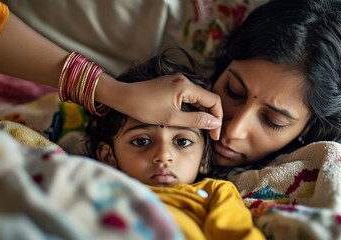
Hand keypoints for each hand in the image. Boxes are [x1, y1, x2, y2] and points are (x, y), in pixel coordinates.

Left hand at [96, 73, 222, 139]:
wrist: (123, 97)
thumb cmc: (144, 107)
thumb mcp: (172, 118)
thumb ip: (196, 120)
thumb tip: (215, 123)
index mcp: (186, 86)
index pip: (213, 100)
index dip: (218, 118)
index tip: (216, 134)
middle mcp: (184, 80)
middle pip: (207, 99)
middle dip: (211, 117)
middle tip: (211, 135)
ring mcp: (177, 81)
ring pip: (197, 98)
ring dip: (202, 113)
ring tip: (202, 129)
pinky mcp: (171, 85)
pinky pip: (188, 97)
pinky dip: (192, 108)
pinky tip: (190, 120)